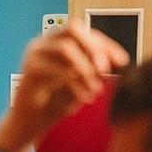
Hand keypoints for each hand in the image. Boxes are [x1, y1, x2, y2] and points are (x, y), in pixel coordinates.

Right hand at [3, 21, 128, 151]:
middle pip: (73, 28)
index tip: (122, 60)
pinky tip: (84, 98)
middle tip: (106, 69)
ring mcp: (35, 53)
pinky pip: (56, 69)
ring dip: (85, 67)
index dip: (106, 44)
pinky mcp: (29, 69)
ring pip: (65, 47)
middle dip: (94, 47)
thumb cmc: (54, 103)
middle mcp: (45, 42)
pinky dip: (75, 83)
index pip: (85, 32)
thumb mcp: (80, 83)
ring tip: (96, 89)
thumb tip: (115, 60)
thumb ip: (93, 69)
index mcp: (57, 42)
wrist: (29, 123)